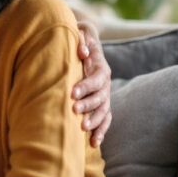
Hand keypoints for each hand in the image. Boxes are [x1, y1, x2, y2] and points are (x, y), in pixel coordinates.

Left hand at [73, 21, 112, 146]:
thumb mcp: (80, 34)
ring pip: (104, 110)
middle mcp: (105, 83)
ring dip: (94, 120)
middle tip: (74, 111)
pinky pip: (105, 119)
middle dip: (88, 105)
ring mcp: (104, 95)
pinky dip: (101, 131)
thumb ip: (82, 41)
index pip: (96, 79)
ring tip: (83, 127)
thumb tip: (82, 53)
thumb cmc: (79, 40)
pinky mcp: (101, 104)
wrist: (86, 44)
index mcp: (100, 68)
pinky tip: (94, 142)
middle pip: (101, 97)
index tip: (72, 93)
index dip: (86, 86)